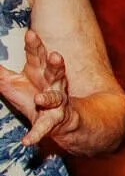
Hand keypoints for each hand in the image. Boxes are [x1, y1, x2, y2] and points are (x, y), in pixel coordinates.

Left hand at [0, 29, 73, 149]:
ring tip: (40, 99)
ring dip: (50, 98)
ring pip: (57, 98)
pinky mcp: (54, 121)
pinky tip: (27, 141)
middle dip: (56, 65)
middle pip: (55, 72)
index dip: (35, 45)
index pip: (38, 56)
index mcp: (41, 72)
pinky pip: (44, 128)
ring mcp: (56, 103)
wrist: (61, 121)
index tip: (30, 33)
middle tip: (55, 56)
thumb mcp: (12, 82)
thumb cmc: (33, 97)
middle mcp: (52, 85)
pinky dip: (35, 135)